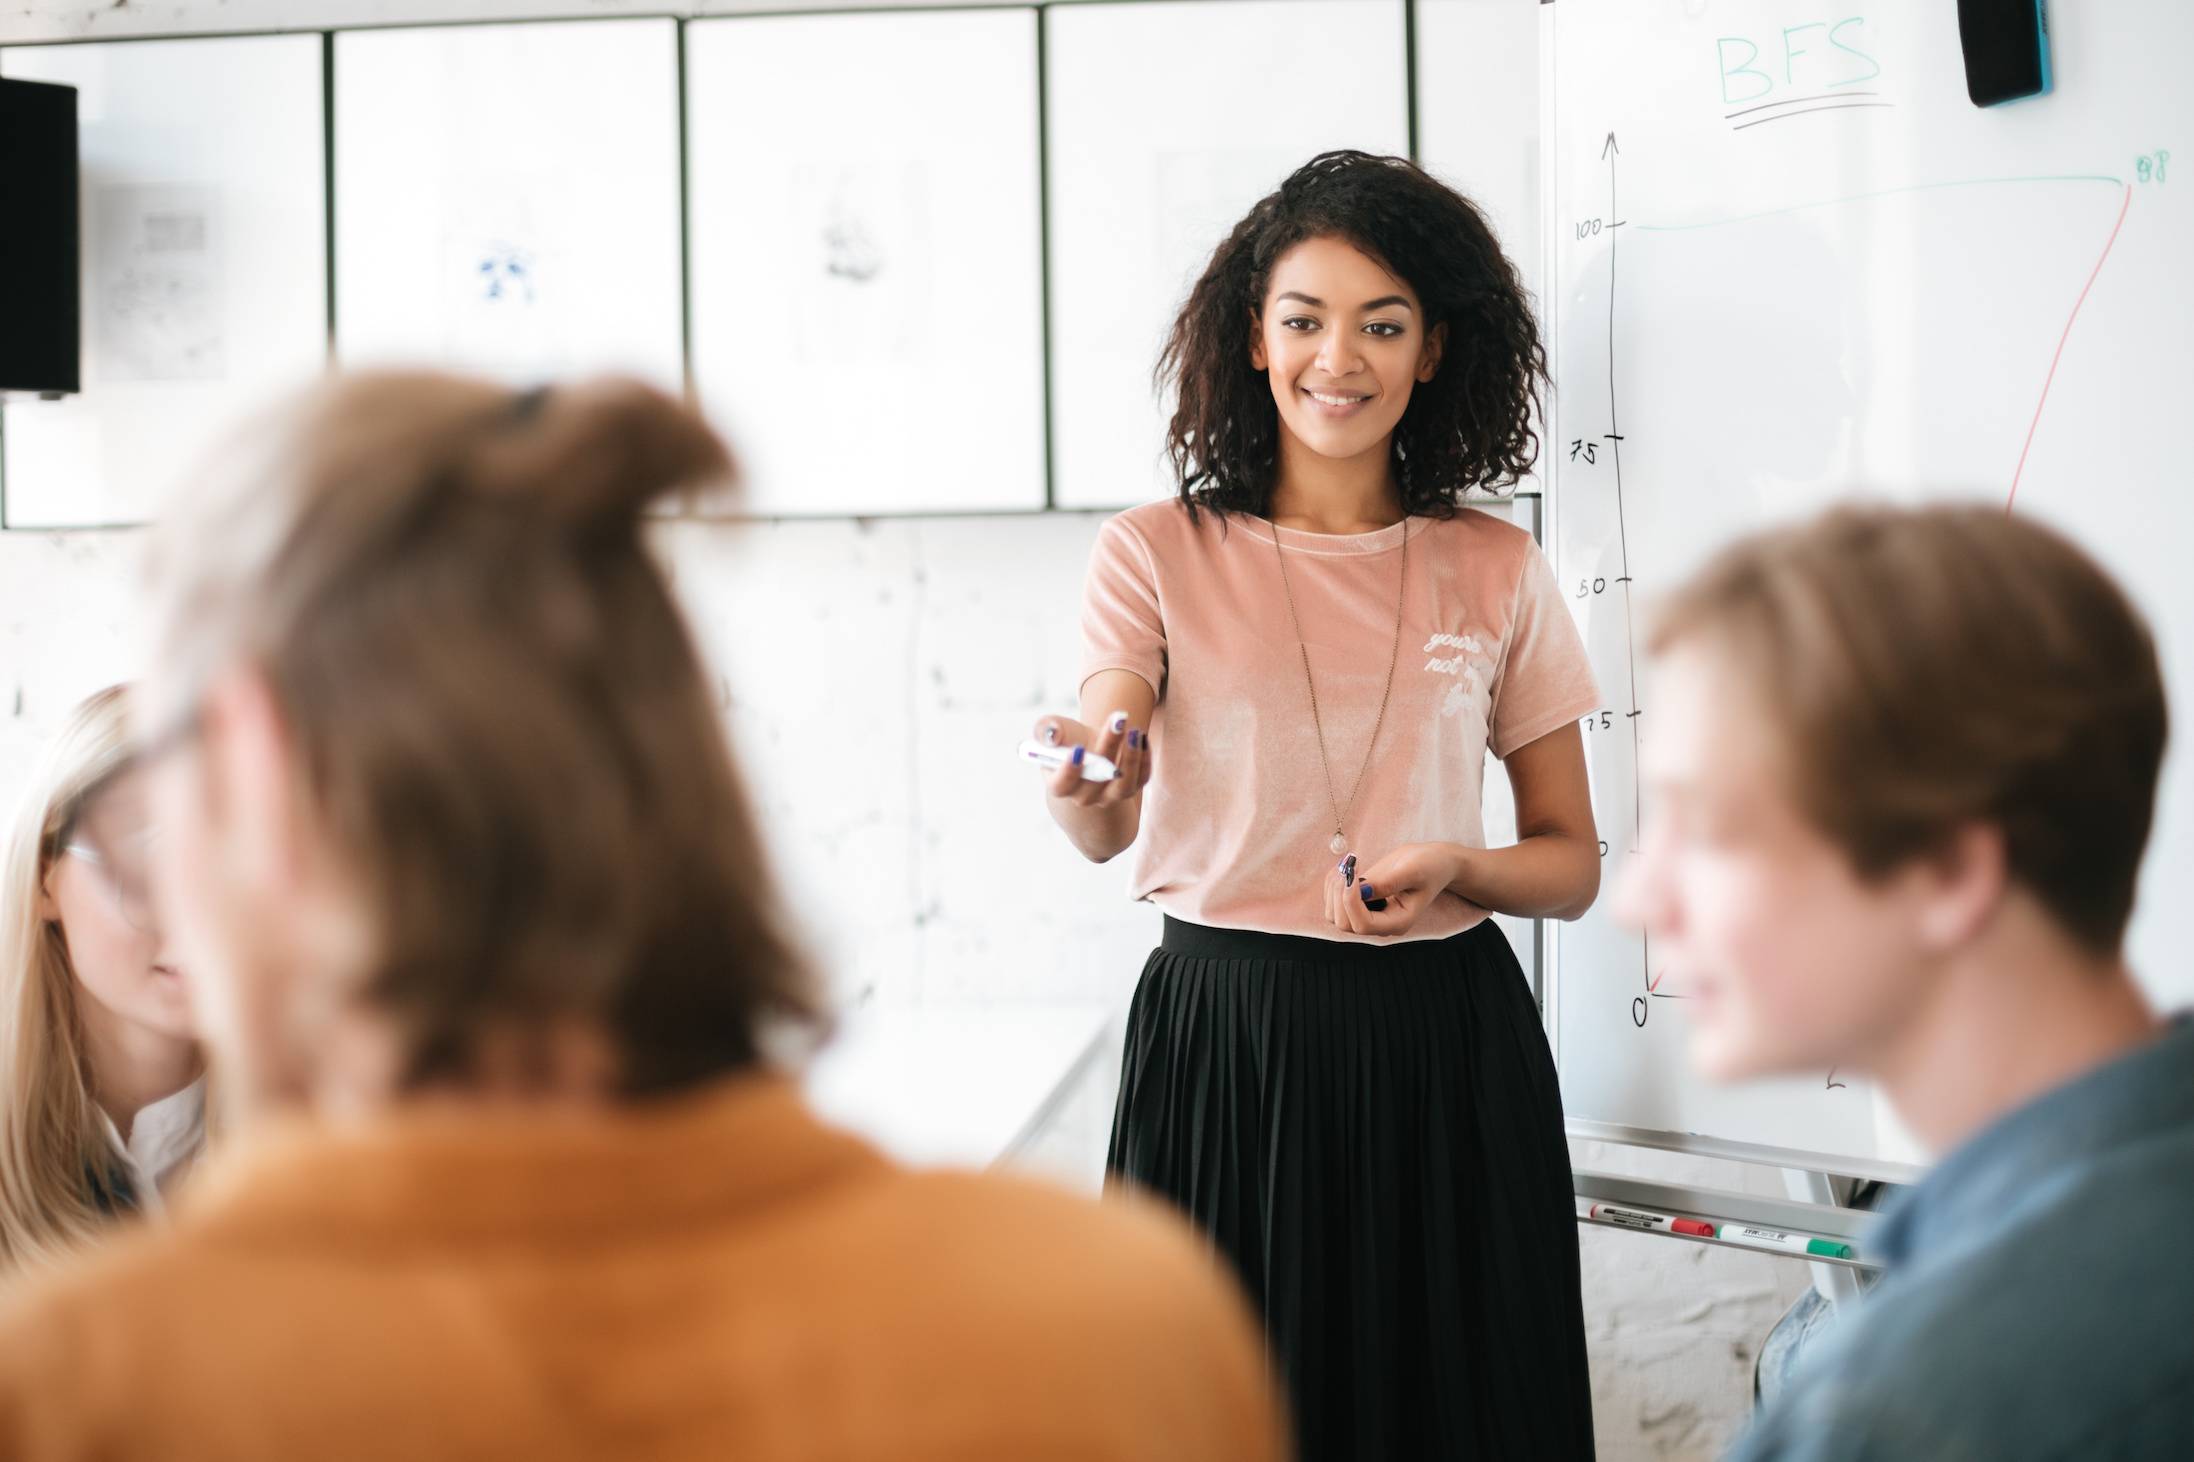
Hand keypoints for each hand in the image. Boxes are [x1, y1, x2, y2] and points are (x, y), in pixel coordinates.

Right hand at [1031, 709, 1152, 807]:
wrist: (1091, 748)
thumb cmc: (1068, 739)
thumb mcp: (1054, 731)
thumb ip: (1047, 730)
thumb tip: (1052, 733)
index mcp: (1061, 785)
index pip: (1062, 785)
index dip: (1068, 771)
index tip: (1078, 749)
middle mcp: (1085, 796)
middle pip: (1097, 779)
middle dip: (1108, 747)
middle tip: (1117, 721)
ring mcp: (1109, 796)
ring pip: (1123, 785)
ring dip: (1131, 758)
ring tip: (1134, 731)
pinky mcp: (1131, 788)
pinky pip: (1141, 779)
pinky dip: (1145, 760)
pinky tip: (1142, 737)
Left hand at [1325, 842, 1464, 937]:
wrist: (1433, 862)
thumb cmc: (1429, 865)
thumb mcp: (1413, 870)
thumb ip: (1389, 882)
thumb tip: (1361, 890)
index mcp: (1398, 922)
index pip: (1363, 925)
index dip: (1351, 902)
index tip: (1352, 875)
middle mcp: (1381, 923)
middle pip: (1345, 924)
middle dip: (1339, 895)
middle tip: (1349, 866)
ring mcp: (1370, 914)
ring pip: (1335, 915)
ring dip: (1333, 889)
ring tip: (1347, 864)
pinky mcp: (1361, 903)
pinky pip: (1335, 902)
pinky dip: (1333, 884)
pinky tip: (1346, 866)